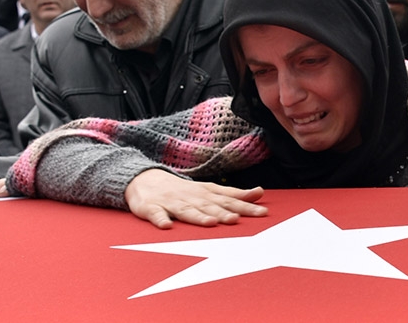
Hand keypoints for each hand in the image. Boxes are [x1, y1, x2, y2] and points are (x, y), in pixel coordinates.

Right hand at [125, 169, 267, 228]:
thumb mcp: (209, 190)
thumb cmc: (183, 190)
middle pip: (210, 206)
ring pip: (186, 210)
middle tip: (237, 220)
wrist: (145, 180)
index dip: (245, 206)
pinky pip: (156, 215)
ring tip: (210, 223)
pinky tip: (167, 226)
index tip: (262, 213)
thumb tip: (260, 193)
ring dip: (198, 216)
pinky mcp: (151, 208)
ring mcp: (171, 202)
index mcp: (205, 193)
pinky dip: (161, 220)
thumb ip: (233, 194)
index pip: (229, 199)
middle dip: (224, 213)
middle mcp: (191, 197)